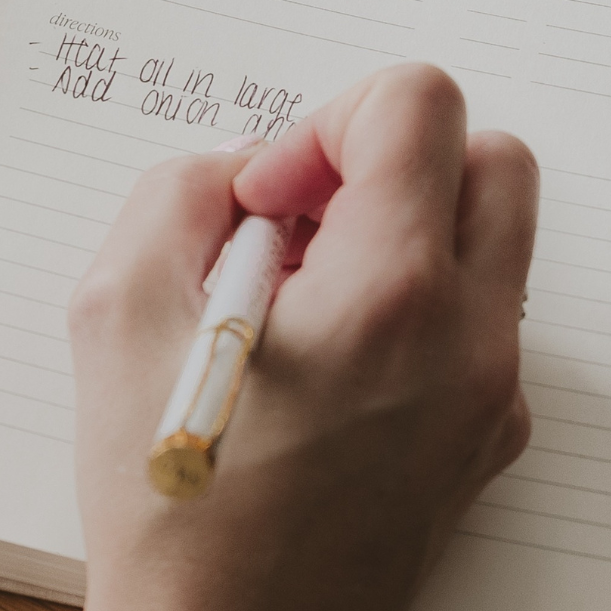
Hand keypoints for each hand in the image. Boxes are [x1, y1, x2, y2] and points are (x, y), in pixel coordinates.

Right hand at [70, 64, 536, 610]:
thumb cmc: (172, 507)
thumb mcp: (119, 307)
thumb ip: (180, 189)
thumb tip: (246, 169)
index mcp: (392, 292)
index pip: (418, 103)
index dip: (326, 120)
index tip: (270, 194)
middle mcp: (469, 339)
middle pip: (488, 156)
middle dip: (389, 158)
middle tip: (304, 219)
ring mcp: (491, 396)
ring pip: (491, 237)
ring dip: (403, 226)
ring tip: (302, 294)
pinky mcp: (486, 440)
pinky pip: (477, 318)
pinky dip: (413, 300)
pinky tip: (325, 357)